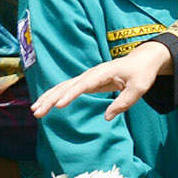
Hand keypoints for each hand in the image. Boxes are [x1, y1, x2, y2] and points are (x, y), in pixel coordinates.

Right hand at [32, 38, 171, 119]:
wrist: (142, 60)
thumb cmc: (141, 73)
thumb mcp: (139, 88)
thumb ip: (124, 102)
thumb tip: (107, 117)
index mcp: (103, 73)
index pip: (84, 84)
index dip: (71, 94)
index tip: (59, 105)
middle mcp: (91, 73)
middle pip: (66, 85)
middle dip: (51, 98)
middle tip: (37, 112)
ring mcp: (87, 77)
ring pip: (63, 86)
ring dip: (48, 97)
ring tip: (35, 110)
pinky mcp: (87, 82)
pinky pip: (67, 88)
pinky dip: (55, 96)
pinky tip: (45, 104)